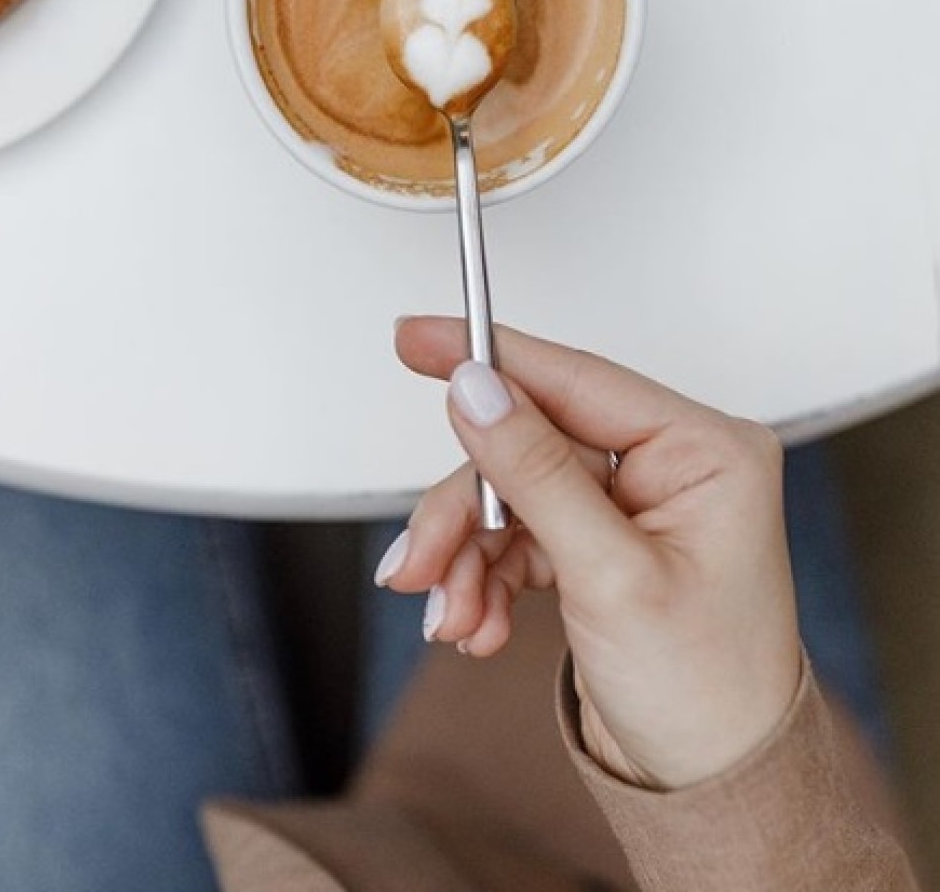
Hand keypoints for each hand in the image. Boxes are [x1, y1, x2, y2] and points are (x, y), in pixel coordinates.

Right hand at [377, 316, 802, 790]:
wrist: (710, 790)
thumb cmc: (707, 694)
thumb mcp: (613, 577)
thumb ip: (537, 472)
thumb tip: (478, 388)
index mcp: (705, 450)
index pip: (577, 378)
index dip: (490, 358)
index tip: (419, 339)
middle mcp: (670, 466)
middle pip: (528, 443)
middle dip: (468, 512)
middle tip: (423, 557)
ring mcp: (630, 504)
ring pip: (510, 492)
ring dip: (467, 557)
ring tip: (452, 615)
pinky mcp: (597, 540)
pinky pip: (515, 533)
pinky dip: (482, 578)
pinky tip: (474, 623)